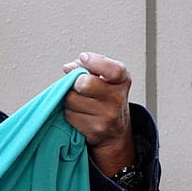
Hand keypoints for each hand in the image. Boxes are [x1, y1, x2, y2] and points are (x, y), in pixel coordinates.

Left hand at [62, 52, 136, 177]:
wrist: (115, 131)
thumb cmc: (107, 98)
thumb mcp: (106, 77)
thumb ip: (89, 66)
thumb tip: (69, 67)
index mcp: (122, 81)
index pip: (113, 70)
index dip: (94, 62)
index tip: (83, 59)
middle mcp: (117, 99)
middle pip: (84, 84)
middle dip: (75, 82)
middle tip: (79, 85)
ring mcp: (106, 117)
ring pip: (71, 99)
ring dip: (69, 98)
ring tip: (80, 99)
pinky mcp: (93, 130)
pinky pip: (69, 114)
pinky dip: (69, 112)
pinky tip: (79, 112)